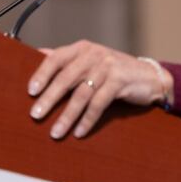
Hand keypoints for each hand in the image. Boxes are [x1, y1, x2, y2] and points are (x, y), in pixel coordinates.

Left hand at [27, 39, 171, 139]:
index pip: (56, 58)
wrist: (149, 77)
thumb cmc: (114, 71)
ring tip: (56, 132)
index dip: (42, 74)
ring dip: (67, 116)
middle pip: (66, 78)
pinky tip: (79, 132)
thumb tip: (39, 54)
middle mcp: (93, 55)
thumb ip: (68, 60)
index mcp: (82, 49)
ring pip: (82, 94)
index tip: (30, 91)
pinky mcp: (120, 82)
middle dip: (49, 98)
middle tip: (36, 115)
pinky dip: (87, 120)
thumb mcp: (91, 61)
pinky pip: (99, 104)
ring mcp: (107, 67)